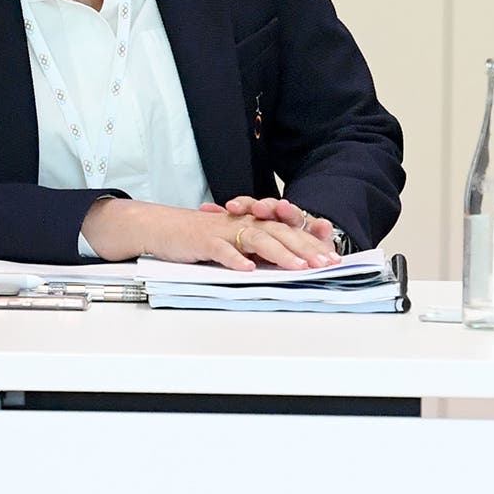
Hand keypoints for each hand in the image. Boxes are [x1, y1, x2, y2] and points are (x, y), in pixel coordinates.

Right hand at [82, 199, 337, 270]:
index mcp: (251, 223)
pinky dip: (235, 260)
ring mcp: (223, 230)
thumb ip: (258, 251)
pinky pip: (222, 250)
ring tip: (298, 268)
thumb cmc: (198, 237)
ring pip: (257, 239)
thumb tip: (288, 266)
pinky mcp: (203, 241)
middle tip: (325, 264)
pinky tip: (248, 270)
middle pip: (279, 233)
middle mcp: (242, 223)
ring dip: (279, 254)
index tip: (332, 259)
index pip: (287, 231)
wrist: (162, 227)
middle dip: (305, 248)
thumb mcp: (233, 242)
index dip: (310, 244)